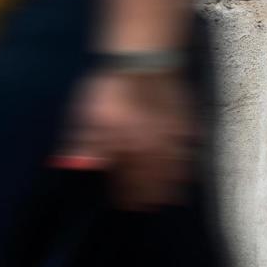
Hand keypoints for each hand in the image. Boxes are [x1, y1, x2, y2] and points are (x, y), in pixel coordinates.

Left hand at [55, 68, 198, 210]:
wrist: (143, 58)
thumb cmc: (110, 84)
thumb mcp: (88, 112)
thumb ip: (83, 142)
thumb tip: (75, 166)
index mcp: (125, 146)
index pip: (126, 177)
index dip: (126, 193)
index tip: (127, 206)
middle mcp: (151, 147)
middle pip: (152, 177)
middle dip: (150, 194)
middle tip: (150, 208)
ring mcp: (172, 137)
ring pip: (174, 168)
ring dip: (172, 185)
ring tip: (173, 198)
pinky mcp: (187, 124)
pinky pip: (190, 149)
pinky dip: (190, 161)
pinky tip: (191, 169)